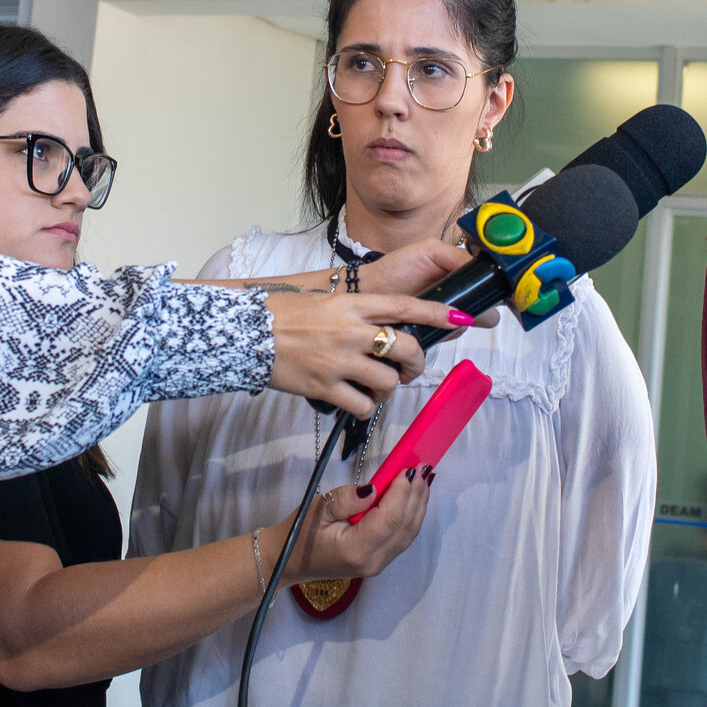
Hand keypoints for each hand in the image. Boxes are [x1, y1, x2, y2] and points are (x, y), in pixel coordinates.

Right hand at [261, 292, 466, 416]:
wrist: (246, 334)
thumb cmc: (281, 315)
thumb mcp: (323, 301)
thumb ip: (355, 311)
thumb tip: (385, 324)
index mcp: (352, 304)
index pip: (405, 306)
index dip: (437, 313)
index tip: (460, 318)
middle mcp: (350, 330)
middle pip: (405, 348)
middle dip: (415, 363)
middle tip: (408, 369)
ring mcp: (339, 360)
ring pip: (387, 381)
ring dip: (388, 387)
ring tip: (374, 385)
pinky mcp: (325, 386)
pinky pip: (363, 405)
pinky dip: (366, 406)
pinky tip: (355, 400)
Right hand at [281, 467, 434, 583]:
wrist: (291, 560)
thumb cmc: (301, 533)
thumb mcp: (317, 509)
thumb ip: (347, 499)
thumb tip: (374, 489)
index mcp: (355, 550)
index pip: (389, 519)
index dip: (402, 492)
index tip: (408, 468)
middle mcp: (372, 561)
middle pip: (404, 526)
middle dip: (416, 495)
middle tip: (422, 467)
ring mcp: (378, 564)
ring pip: (409, 532)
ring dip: (419, 504)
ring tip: (424, 478)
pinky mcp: (380, 559)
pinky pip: (403, 537)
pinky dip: (412, 515)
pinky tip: (415, 497)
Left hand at [350, 242, 496, 327]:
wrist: (369, 291)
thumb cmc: (397, 267)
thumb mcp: (430, 251)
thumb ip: (458, 256)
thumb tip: (487, 267)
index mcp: (461, 274)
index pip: (490, 283)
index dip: (495, 287)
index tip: (497, 290)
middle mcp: (459, 297)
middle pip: (487, 307)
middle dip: (482, 306)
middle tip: (467, 301)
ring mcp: (448, 316)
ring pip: (472, 322)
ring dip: (464, 318)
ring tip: (443, 309)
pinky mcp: (436, 332)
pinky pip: (452, 334)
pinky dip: (447, 330)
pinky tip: (434, 320)